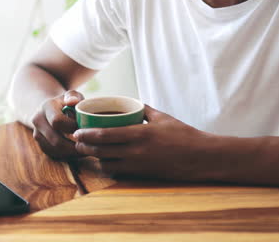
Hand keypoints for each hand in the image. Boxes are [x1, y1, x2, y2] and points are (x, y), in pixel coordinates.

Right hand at [30, 90, 84, 158]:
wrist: (52, 110)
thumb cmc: (67, 103)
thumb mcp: (72, 96)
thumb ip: (73, 96)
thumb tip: (73, 101)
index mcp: (46, 106)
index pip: (57, 121)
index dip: (72, 127)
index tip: (83, 127)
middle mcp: (37, 120)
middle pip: (56, 140)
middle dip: (74, 144)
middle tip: (88, 144)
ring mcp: (37, 134)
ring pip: (56, 150)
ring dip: (72, 152)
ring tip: (85, 148)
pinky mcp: (41, 145)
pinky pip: (55, 154)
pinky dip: (68, 155)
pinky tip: (78, 150)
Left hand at [72, 105, 219, 180]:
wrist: (201, 157)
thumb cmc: (183, 134)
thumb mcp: (161, 117)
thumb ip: (143, 109)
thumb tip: (129, 103)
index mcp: (139, 134)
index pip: (104, 135)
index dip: (86, 135)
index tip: (76, 132)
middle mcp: (136, 151)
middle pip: (100, 152)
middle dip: (85, 148)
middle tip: (77, 143)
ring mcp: (139, 165)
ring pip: (107, 165)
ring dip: (95, 160)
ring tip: (89, 153)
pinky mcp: (143, 175)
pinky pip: (119, 173)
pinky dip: (109, 168)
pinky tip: (106, 162)